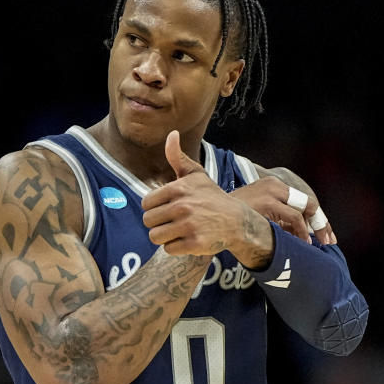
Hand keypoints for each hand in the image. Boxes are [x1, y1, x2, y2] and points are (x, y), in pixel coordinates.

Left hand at [141, 131, 273, 263]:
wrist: (237, 220)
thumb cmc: (212, 197)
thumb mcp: (196, 175)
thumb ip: (178, 157)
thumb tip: (171, 134)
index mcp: (178, 189)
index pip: (146, 204)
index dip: (154, 208)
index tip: (167, 209)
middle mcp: (183, 206)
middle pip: (148, 221)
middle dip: (158, 224)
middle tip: (173, 222)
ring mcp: (189, 226)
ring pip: (155, 237)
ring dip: (164, 237)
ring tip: (178, 231)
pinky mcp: (194, 243)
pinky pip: (168, 249)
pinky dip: (175, 247)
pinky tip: (187, 239)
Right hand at [231, 175, 336, 244]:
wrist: (209, 217)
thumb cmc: (231, 220)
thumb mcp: (257, 214)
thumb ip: (277, 218)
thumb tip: (298, 233)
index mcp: (272, 185)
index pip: (302, 200)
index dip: (315, 218)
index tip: (323, 234)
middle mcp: (274, 185)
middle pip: (308, 203)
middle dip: (321, 223)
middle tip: (329, 240)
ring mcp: (271, 192)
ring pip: (305, 209)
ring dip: (315, 228)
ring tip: (319, 244)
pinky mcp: (268, 203)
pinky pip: (294, 218)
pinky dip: (302, 231)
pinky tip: (305, 242)